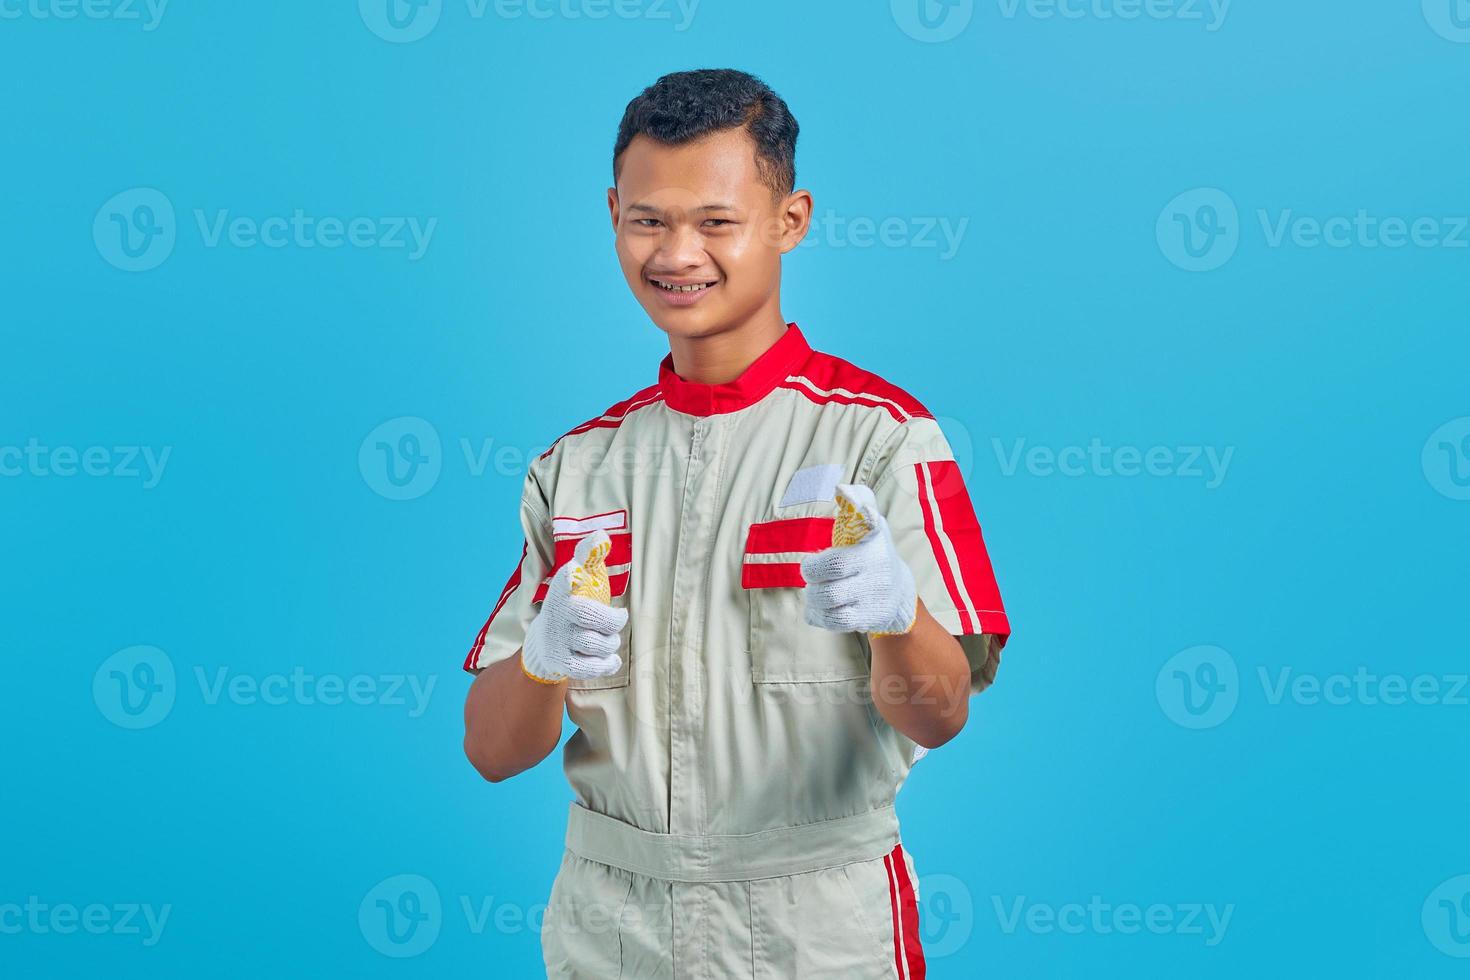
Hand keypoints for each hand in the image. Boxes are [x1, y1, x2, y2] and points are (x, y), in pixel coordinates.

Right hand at [520, 529, 627, 683]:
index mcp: (562, 589)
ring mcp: (557, 639)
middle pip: (587, 615)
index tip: (575, 570)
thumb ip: (590, 556)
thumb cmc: (572, 601)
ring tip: (611, 639)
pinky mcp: (561, 662)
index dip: (572, 573)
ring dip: (610, 643)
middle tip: (618, 619)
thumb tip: (601, 536)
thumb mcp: (579, 576)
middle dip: (611, 620)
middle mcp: (557, 612)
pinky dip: (606, 665)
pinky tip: (612, 659)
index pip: (565, 578)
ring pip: (593, 643)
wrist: (544, 641)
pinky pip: (588, 668)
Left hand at [800, 483, 917, 635]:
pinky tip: (818, 609)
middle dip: (811, 579)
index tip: (810, 560)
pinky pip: (834, 622)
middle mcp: (875, 573)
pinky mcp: (866, 618)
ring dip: (813, 597)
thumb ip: (859, 503)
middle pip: (831, 581)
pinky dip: (818, 615)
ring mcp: (871, 598)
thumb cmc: (874, 552)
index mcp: (873, 547)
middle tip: (811, 575)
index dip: (816, 563)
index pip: (839, 559)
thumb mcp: (873, 525)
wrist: (898, 593)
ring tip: (814, 591)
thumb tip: (841, 488)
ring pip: (830, 603)